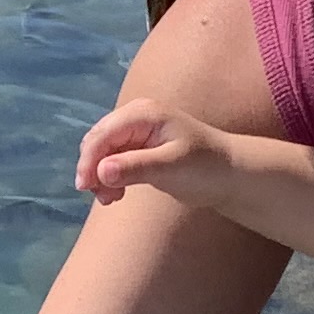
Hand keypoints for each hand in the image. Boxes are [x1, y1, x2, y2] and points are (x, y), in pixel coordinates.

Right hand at [75, 99, 239, 210]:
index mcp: (143, 114)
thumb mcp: (171, 168)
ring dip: (99, 176)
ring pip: (101, 152)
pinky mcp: (137, 148)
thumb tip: (100, 171)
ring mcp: (135, 132)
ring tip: (112, 199)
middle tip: (104, 199)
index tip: (85, 188)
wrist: (228, 174)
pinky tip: (116, 194)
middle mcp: (135, 117)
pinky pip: (111, 160)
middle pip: (97, 141)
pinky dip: (108, 177)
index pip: (103, 134)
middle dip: (93, 170)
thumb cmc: (205, 168)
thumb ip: (135, 167)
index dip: (89, 160)